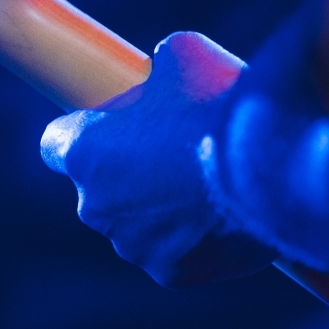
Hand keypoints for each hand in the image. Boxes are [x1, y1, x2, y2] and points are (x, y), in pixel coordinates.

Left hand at [41, 33, 278, 286]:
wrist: (272, 166)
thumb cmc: (220, 104)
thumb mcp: (184, 55)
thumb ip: (158, 68)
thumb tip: (163, 66)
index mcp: (83, 151)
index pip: (56, 145)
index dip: (85, 133)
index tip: (110, 126)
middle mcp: (95, 206)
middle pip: (102, 190)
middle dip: (131, 175)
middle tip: (178, 152)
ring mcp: (133, 246)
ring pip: (142, 226)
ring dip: (166, 209)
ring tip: (213, 184)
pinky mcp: (172, 273)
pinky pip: (180, 254)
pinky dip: (199, 239)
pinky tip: (230, 214)